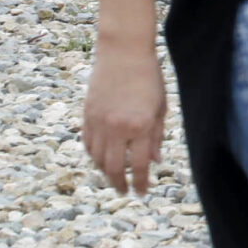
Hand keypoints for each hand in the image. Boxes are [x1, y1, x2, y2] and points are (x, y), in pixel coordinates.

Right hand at [83, 39, 166, 194]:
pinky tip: (102, 159)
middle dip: (120, 184)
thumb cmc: (149, 78)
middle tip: (125, 192)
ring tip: (115, 177)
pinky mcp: (86, 117)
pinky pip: (87, 144)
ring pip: (98, 158)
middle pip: (114, 168)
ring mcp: (98, 123)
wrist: (122, 54)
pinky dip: (94, 156)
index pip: (140, 165)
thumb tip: (155, 162)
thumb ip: (156, 136)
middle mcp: (117, 128)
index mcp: (140, 126)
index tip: (142, 193)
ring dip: (106, 171)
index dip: (141, 183)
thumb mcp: (161, 107)